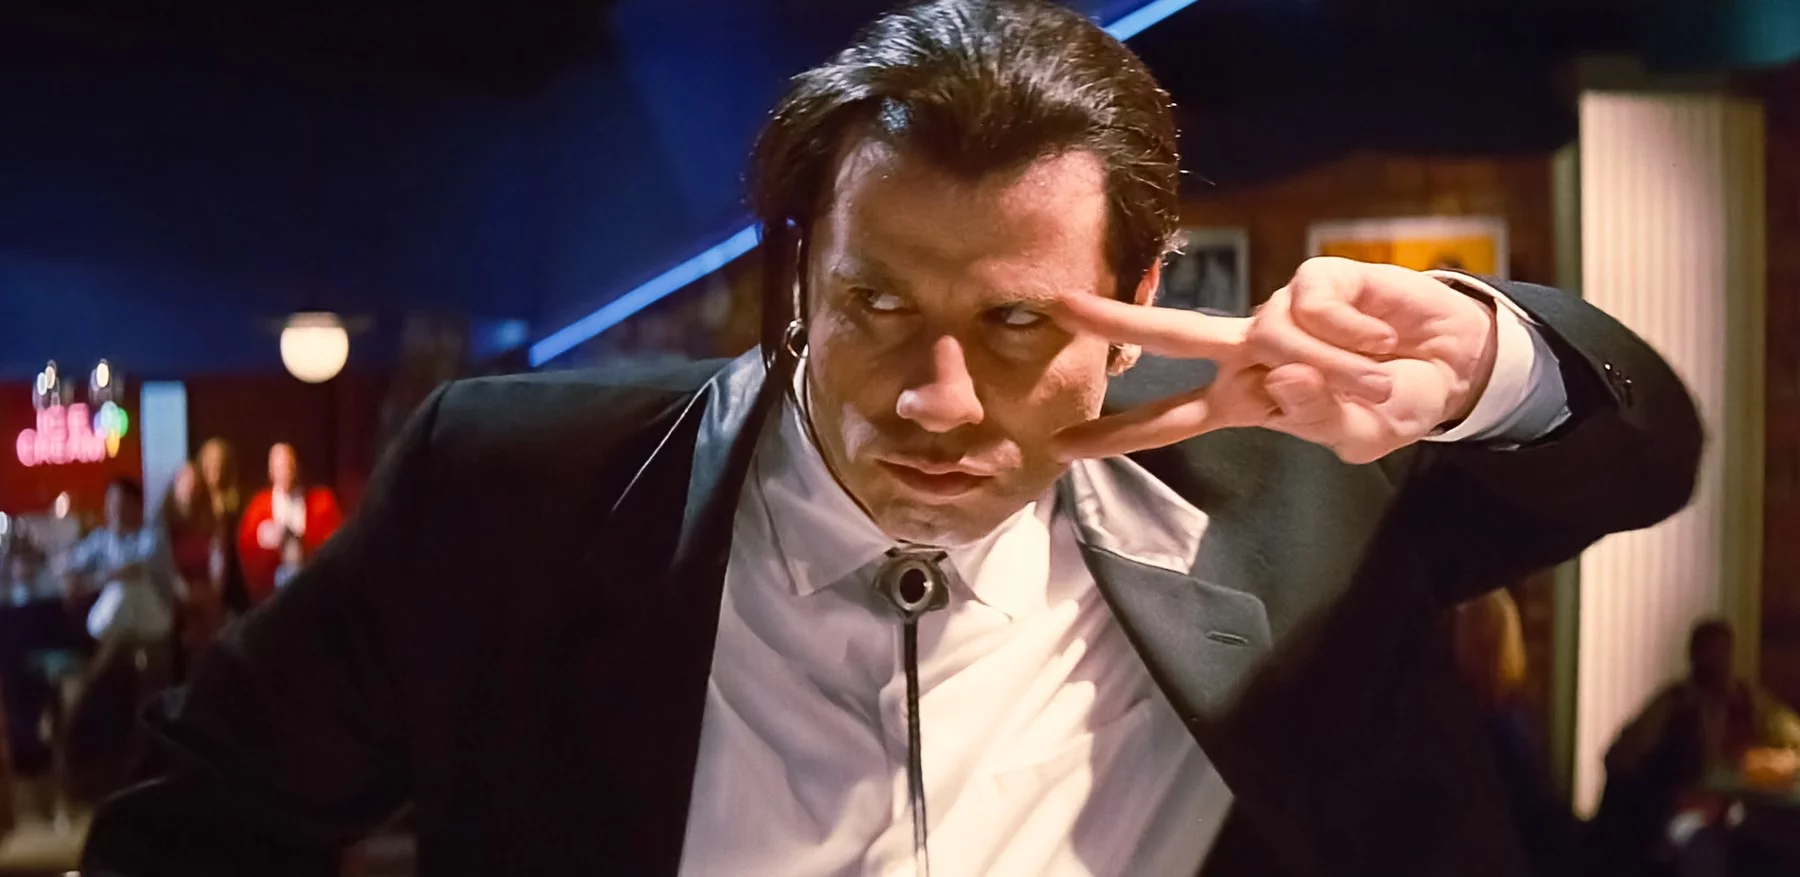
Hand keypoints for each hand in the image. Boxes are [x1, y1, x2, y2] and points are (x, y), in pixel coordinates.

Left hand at [1053, 257, 1498, 463]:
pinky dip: (1352, 332)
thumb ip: (1314, 414)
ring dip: (1335, 365)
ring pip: (1275, 333)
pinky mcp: (1317, 278)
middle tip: (1056, 306)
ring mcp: (1280, 311)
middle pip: (1170, 336)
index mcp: (1246, 400)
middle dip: (1116, 319)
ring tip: (1378, 376)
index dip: (1120, 435)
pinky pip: (1315, 305)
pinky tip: (1380, 337)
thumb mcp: (1357, 433)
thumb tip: (1278, 373)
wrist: (1453, 366)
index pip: (1171, 420)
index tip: (1062, 447)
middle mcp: (1250, 352)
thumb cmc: (1393, 404)